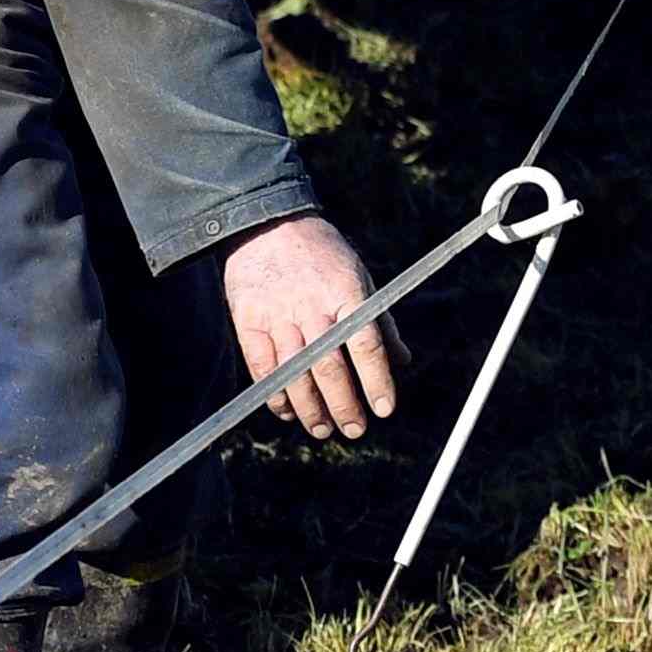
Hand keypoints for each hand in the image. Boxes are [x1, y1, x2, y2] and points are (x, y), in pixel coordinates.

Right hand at [222, 214, 402, 442]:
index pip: (366, 346)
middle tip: (354, 429)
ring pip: (295, 373)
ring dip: (310, 408)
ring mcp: (278, 314)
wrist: (265, 222)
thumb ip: (380, 321)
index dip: (377, 381)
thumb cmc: (321, 253)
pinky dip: (275, 394)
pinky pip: (262, 367)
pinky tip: (287, 410)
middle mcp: (312, 306)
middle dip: (344, 406)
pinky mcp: (249, 320)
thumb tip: (402, 361)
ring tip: (322, 429)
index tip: (384, 410)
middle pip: (330, 368)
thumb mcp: (359, 275)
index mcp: (347, 293)